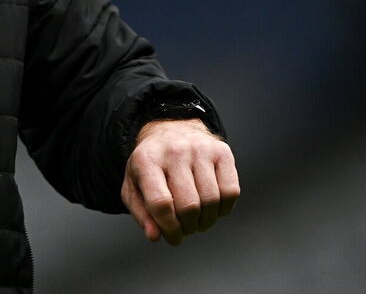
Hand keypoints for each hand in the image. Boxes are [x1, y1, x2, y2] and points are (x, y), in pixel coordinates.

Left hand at [120, 118, 239, 245]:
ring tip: (198, 220)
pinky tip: (213, 208)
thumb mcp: (134, 186)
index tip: (173, 238)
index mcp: (147, 160)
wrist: (171, 129)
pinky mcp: (222, 151)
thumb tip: (155, 235)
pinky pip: (230, 192)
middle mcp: (174, 151)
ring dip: (206, 221)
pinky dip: (224, 209)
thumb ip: (141, 213)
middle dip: (188, 227)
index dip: (169, 229)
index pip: (160, 204)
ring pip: (211, 201)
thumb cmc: (152, 164)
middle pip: (189, 206)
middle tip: (186, 228)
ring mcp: (200, 149)